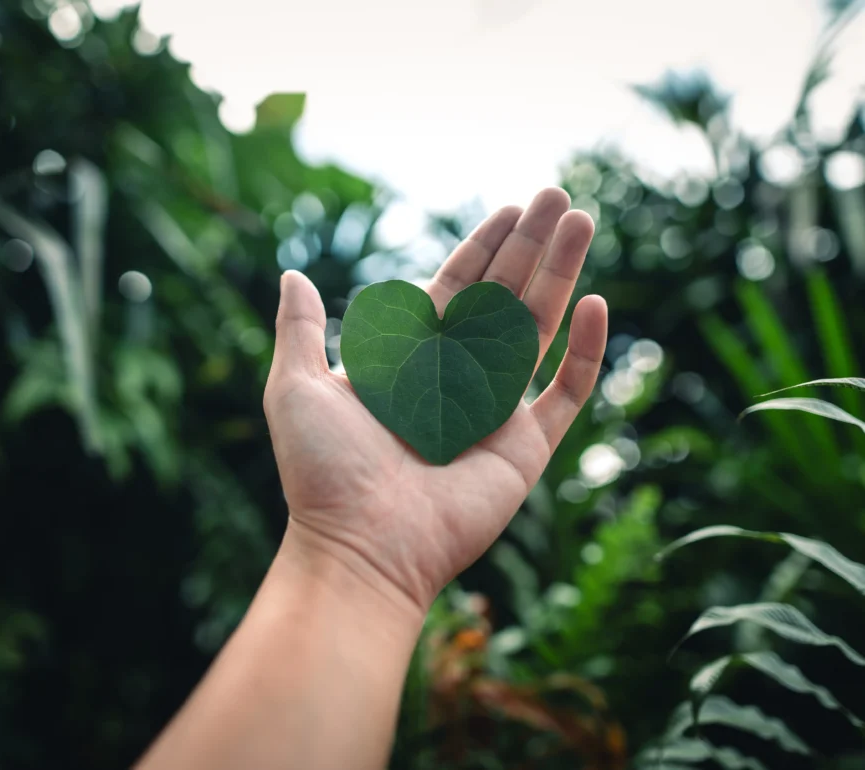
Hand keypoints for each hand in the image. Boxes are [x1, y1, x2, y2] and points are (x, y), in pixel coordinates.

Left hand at [264, 188, 606, 616]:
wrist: (360, 546)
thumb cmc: (323, 470)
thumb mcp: (296, 387)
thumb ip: (299, 328)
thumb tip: (292, 273)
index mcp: (408, 359)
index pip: (455, 289)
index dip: (483, 248)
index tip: (509, 209)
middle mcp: (455, 379)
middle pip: (503, 297)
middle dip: (530, 246)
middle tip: (559, 197)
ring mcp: (494, 412)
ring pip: (537, 329)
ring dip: (560, 274)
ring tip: (582, 222)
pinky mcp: (525, 448)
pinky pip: (564, 393)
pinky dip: (583, 351)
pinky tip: (593, 302)